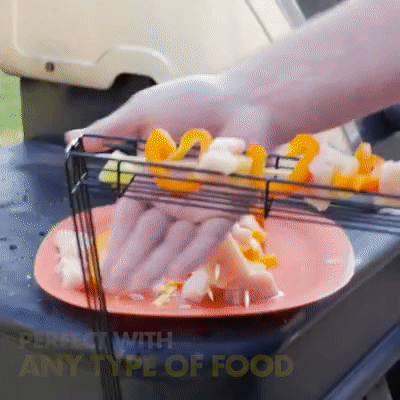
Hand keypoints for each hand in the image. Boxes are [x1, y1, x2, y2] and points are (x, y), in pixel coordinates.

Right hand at [65, 74, 272, 294]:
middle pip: (152, 235)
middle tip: (118, 286)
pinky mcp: (229, 208)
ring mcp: (203, 205)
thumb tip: (70, 138)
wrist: (243, 98)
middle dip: (135, 259)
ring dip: (160, 262)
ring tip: (141, 284)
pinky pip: (211, 233)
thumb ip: (111, 132)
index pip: (131, 217)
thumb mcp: (143, 114)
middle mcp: (176, 198)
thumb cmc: (193, 101)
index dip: (119, 240)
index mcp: (153, 180)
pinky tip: (175, 270)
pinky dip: (193, 250)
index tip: (106, 264)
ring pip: (179, 239)